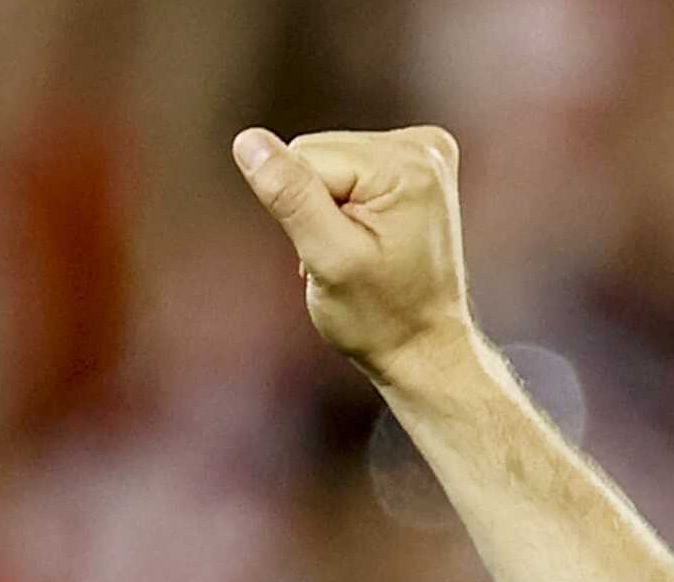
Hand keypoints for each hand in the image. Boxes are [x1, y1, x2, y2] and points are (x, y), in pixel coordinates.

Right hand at [232, 124, 475, 379]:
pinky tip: (371, 237)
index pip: (305, 154)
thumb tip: (249, 142)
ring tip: (360, 250)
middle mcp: (423, 147)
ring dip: (330, 209)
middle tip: (346, 252)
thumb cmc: (381, 318)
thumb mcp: (329, 259)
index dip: (303, 207)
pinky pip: (348, 170)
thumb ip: (290, 196)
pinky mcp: (416, 168)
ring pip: (327, 163)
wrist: (424, 348)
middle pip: (316, 153)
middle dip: (316, 206)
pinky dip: (347, 206)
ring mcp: (424, 155)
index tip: (338, 246)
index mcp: (408, 163)